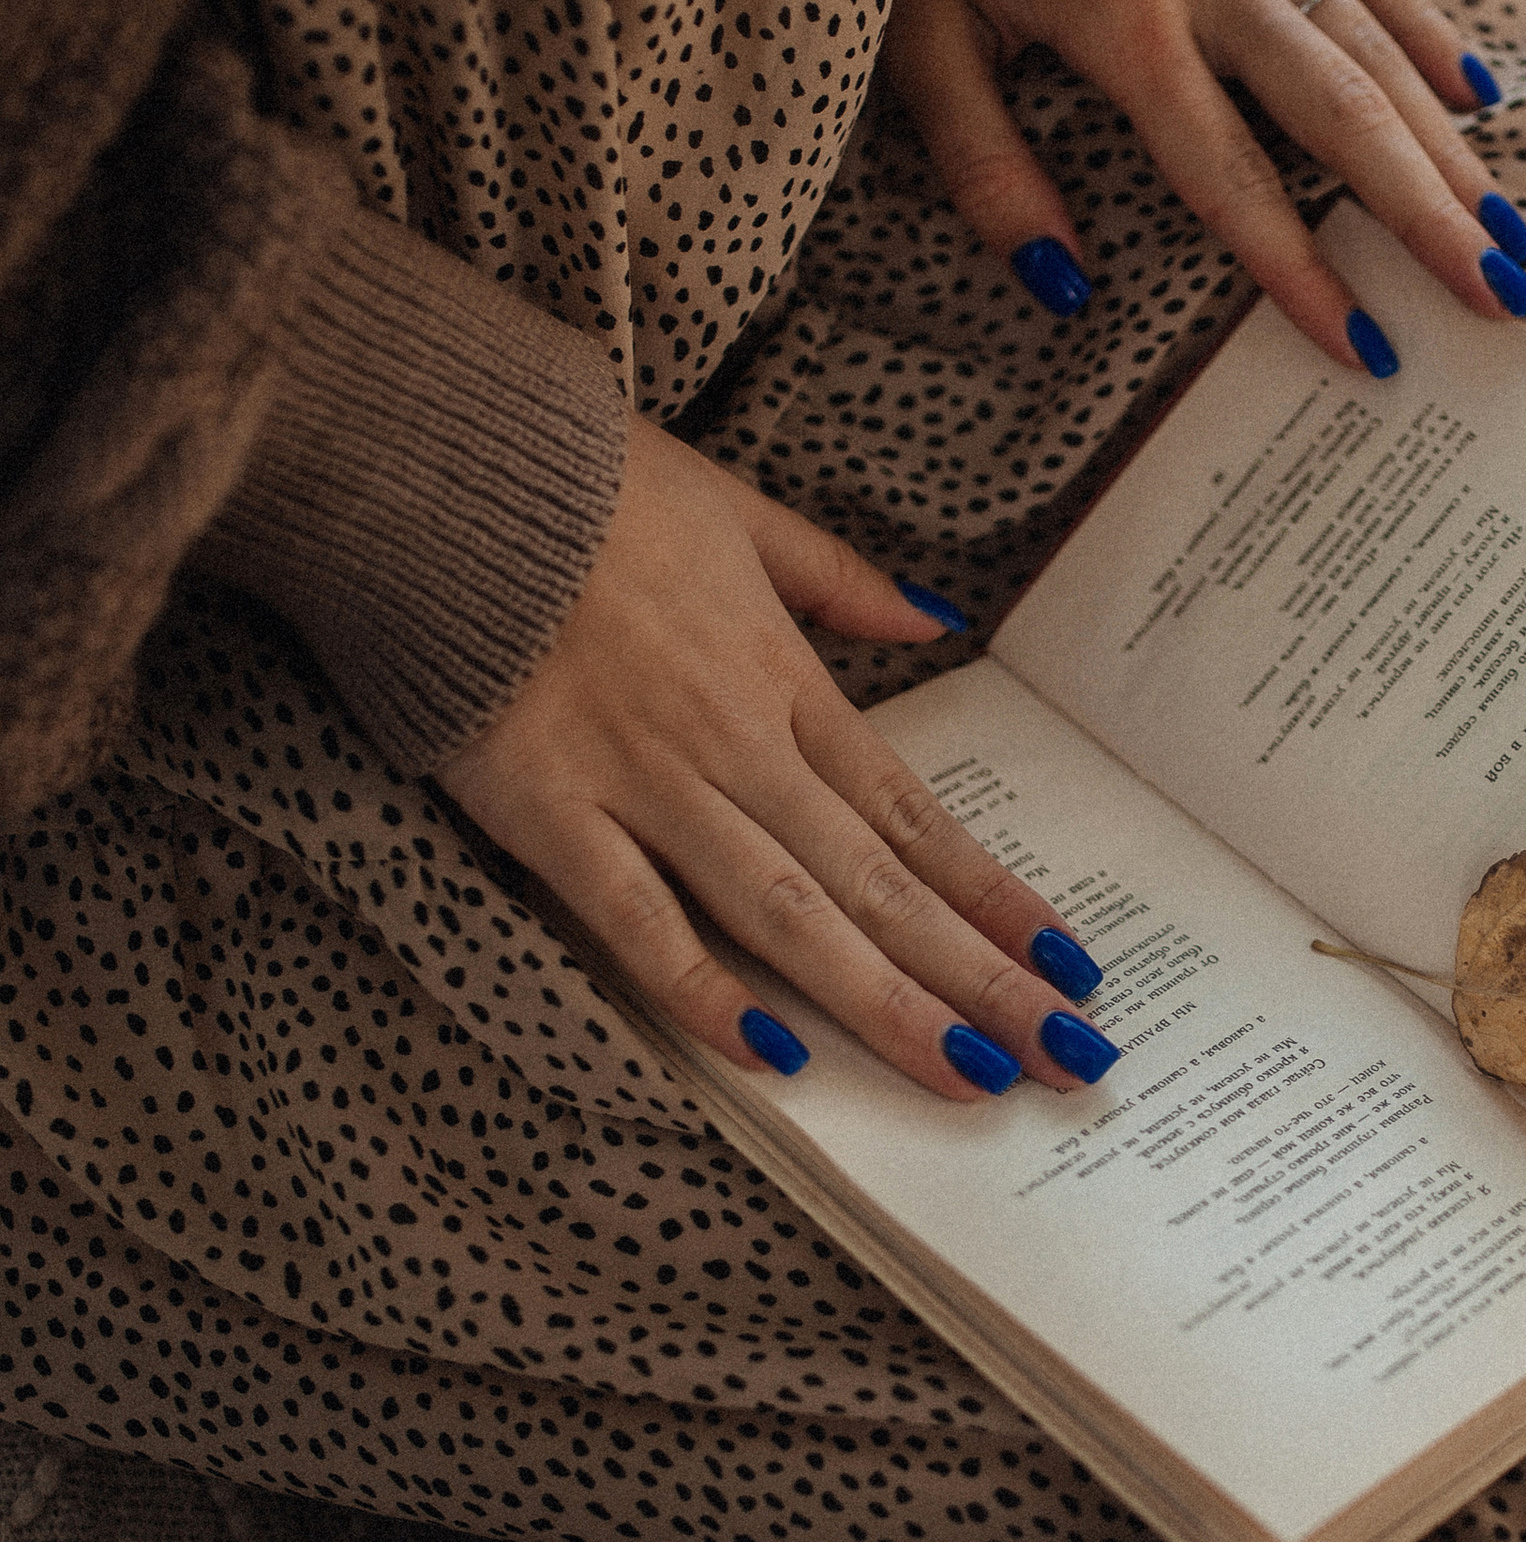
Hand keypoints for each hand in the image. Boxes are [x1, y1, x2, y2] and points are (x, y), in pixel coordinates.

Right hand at [437, 419, 1109, 1100]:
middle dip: (977, 976)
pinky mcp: (554, 816)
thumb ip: (834, 577)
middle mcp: (737, 747)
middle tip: (1061, 1058)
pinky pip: (638, 923)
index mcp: (784, 681)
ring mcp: (648, 787)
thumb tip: (927, 617)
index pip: (913, 811)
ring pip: (788, 916)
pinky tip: (772, 1056)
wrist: (441, 468)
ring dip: (883, 1002)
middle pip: (877, 884)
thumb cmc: (582, 484)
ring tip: (967, 1073)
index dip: (995, 896)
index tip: (1067, 964)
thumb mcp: (735, 507)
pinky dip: (704, 991)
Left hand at [882, 0, 1525, 372]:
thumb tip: (1061, 284)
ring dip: (1447, 148)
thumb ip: (988, 171)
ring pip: (1375, 46)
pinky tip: (1476, 99)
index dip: (1299, 270)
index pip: (1229, 175)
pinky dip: (1425, 30)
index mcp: (1122, 22)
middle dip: (1427, 215)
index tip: (1362, 347)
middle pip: (1343, 113)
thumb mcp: (925, 44)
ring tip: (1507, 232)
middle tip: (1497, 298)